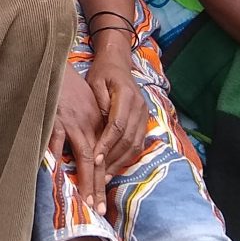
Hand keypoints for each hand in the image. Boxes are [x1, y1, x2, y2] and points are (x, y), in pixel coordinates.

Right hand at [50, 67, 107, 214]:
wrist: (55, 62)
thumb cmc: (66, 84)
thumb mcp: (84, 104)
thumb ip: (88, 124)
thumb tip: (89, 149)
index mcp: (95, 124)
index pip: (104, 157)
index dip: (103, 179)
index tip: (102, 200)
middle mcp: (88, 127)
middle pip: (97, 163)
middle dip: (98, 188)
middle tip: (100, 211)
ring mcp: (72, 124)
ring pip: (83, 158)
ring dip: (86, 182)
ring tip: (87, 202)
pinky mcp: (56, 118)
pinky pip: (56, 143)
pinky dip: (56, 160)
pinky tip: (56, 176)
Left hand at [84, 41, 145, 176]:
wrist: (118, 63)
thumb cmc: (102, 73)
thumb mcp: (94, 83)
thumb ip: (97, 104)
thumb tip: (97, 130)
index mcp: (126, 95)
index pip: (117, 125)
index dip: (107, 144)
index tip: (95, 158)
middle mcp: (140, 107)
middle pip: (128, 139)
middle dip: (113, 159)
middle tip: (98, 175)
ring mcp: (145, 115)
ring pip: (135, 145)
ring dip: (120, 163)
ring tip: (105, 177)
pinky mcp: (144, 122)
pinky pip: (138, 144)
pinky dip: (126, 158)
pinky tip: (114, 167)